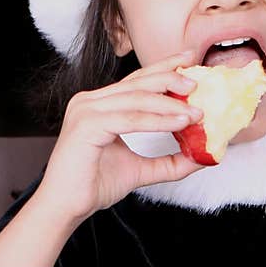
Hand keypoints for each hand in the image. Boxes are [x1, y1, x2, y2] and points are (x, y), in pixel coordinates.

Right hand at [35, 50, 205, 223]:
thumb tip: (200, 157)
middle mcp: (91, 101)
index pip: (137, 80)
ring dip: (170, 104)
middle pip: (138, 81)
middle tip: (197, 81)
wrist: (65, 207)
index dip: (164, 67)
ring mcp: (86, 110)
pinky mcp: (86, 124)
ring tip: (195, 112)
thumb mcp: (140, 169)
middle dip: (171, 77)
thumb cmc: (93, 185)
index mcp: (100, 104)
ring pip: (137, 98)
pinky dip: (158, 121)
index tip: (189, 59)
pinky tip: (179, 123)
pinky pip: (130, 118)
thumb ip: (168, 162)